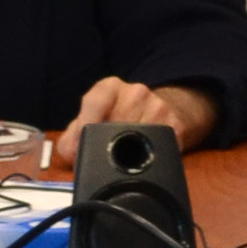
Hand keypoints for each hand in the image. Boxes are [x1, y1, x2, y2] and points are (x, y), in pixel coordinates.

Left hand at [63, 78, 216, 147]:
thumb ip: (72, 137)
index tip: (79, 147)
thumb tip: (72, 153)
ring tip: (122, 159)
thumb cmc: (119, 119)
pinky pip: (156, 148)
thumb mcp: (91, 120)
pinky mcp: (174, 125)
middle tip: (102, 159)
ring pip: (137, 138)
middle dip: (106, 146)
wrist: (163, 112)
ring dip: (127, 156)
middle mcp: (135, 92)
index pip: (96, 100)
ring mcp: (158, 107)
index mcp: (110, 87)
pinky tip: (142, 160)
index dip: (85, 125)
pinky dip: (147, 160)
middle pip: (115, 125)